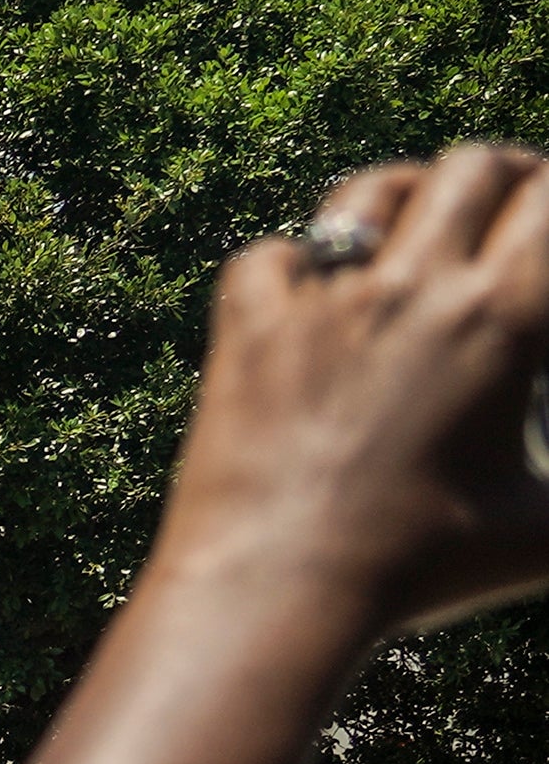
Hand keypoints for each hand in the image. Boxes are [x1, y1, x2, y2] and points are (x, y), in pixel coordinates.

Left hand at [155, 144, 548, 635]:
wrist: (275, 595)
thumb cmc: (418, 569)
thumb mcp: (545, 532)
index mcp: (500, 319)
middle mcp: (413, 290)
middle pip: (474, 168)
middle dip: (504, 174)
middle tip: (508, 203)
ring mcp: (322, 304)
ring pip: (370, 192)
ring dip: (404, 194)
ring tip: (414, 223)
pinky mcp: (244, 333)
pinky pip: (266, 256)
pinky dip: (289, 262)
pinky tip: (304, 290)